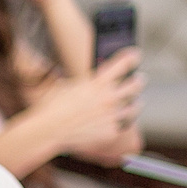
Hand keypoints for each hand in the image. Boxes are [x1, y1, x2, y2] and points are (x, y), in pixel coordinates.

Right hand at [39, 47, 144, 161]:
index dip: (132, 56)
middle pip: (136, 84)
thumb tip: (87, 80)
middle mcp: (109, 98)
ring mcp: (112, 116)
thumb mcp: (64, 87)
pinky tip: (115, 122)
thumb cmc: (51, 108)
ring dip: (135, 103)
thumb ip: (82, 83)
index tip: (135, 55)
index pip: (123, 63)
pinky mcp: (111, 132)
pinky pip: (122, 126)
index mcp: (97, 83)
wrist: (47, 132)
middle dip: (139, 80)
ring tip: (135, 103)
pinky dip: (119, 123)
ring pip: (135, 107)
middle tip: (139, 79)